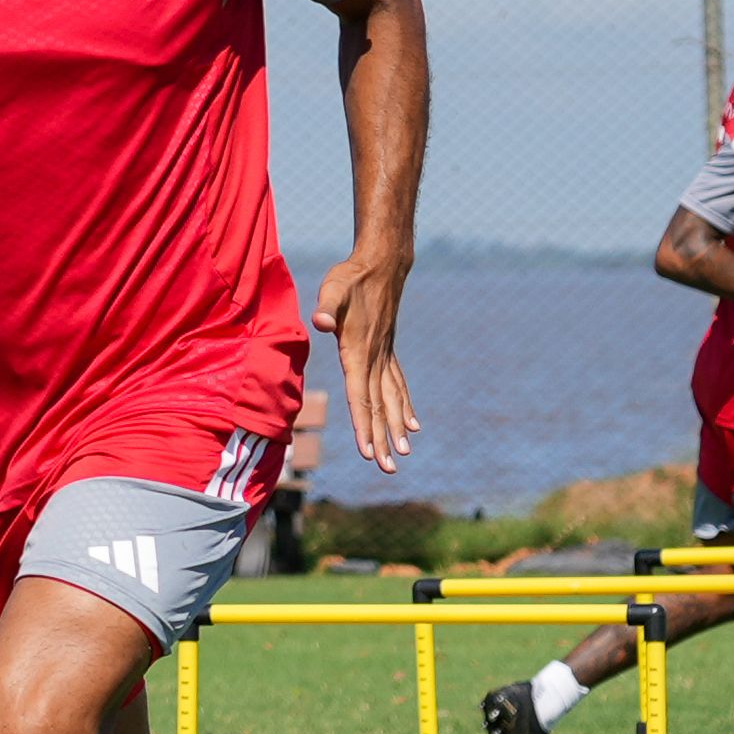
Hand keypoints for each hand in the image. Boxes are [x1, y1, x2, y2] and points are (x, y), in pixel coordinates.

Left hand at [311, 247, 420, 473]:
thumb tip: (321, 321)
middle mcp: (375, 360)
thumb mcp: (333, 289)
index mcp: (359, 353)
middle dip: (382, 439)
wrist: (381, 265)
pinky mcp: (388, 352)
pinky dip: (405, 407)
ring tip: (404, 454)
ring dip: (396, 428)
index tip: (369, 453)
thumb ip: (326, 307)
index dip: (363, 426)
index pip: (361, 397)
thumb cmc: (350, 277)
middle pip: (379, 407)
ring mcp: (384, 357)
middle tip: (389, 469)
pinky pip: (398, 386)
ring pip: (392, 400)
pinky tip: (413, 424)